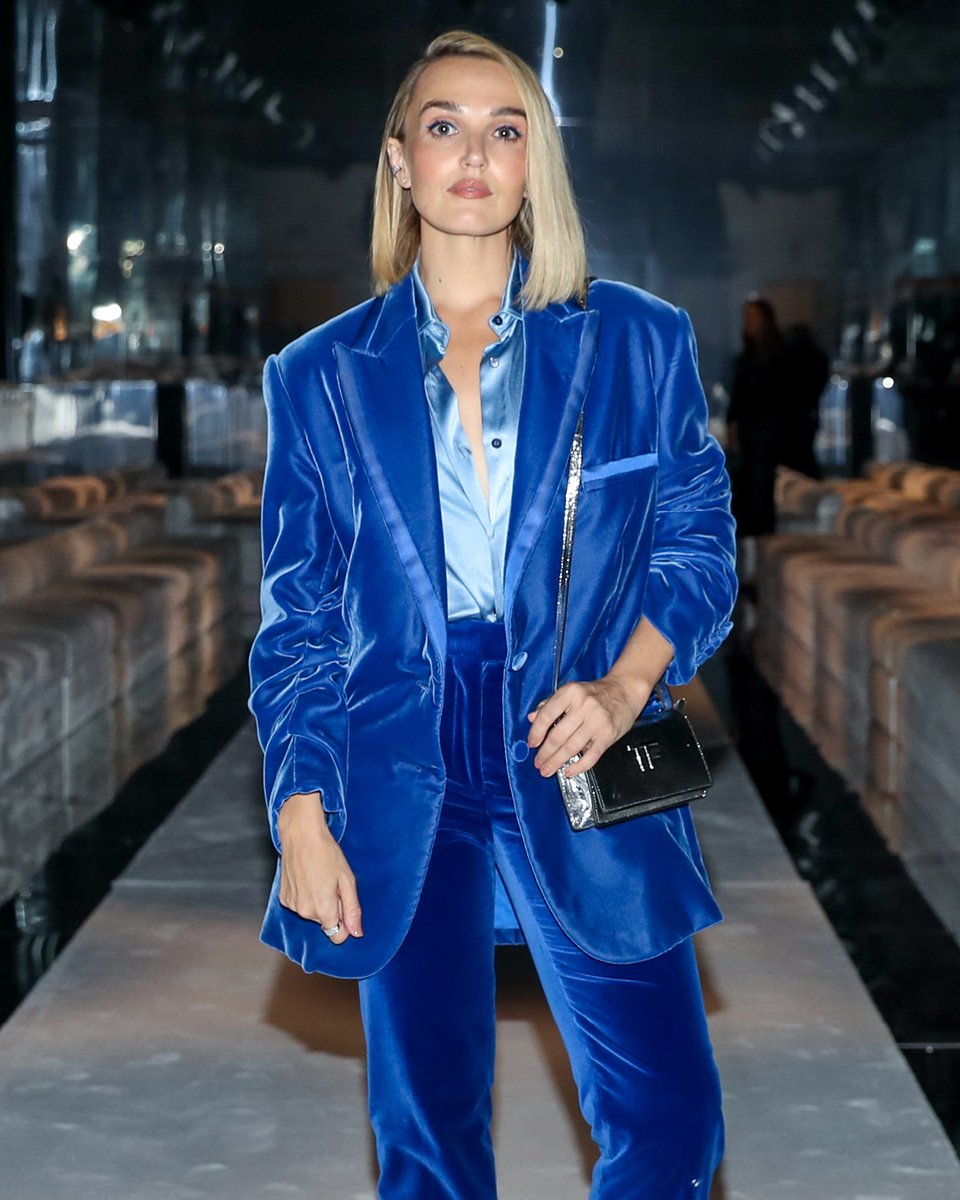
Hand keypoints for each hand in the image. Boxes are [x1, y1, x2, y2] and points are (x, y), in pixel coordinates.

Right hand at [276, 793, 362, 944]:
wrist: (301, 835)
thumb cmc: (327, 854)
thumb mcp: (347, 881)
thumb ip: (352, 910)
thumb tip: (357, 933)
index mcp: (324, 910)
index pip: (337, 936)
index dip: (345, 922)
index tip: (344, 904)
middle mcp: (305, 912)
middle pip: (325, 923)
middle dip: (332, 908)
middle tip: (332, 884)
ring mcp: (292, 905)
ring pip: (312, 914)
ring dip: (318, 902)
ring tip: (319, 878)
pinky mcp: (283, 898)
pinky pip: (300, 905)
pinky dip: (305, 896)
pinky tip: (307, 878)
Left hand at [526, 674, 648, 779]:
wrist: (625, 691)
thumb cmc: (596, 693)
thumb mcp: (571, 691)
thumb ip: (550, 704)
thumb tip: (532, 718)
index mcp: (571, 693)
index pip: (547, 715)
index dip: (536, 732)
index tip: (532, 743)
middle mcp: (584, 706)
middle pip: (558, 735)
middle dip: (545, 753)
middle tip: (538, 763)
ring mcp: (597, 721)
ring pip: (572, 747)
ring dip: (557, 762)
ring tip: (548, 769)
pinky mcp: (608, 735)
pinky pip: (591, 756)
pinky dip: (579, 766)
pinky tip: (569, 771)